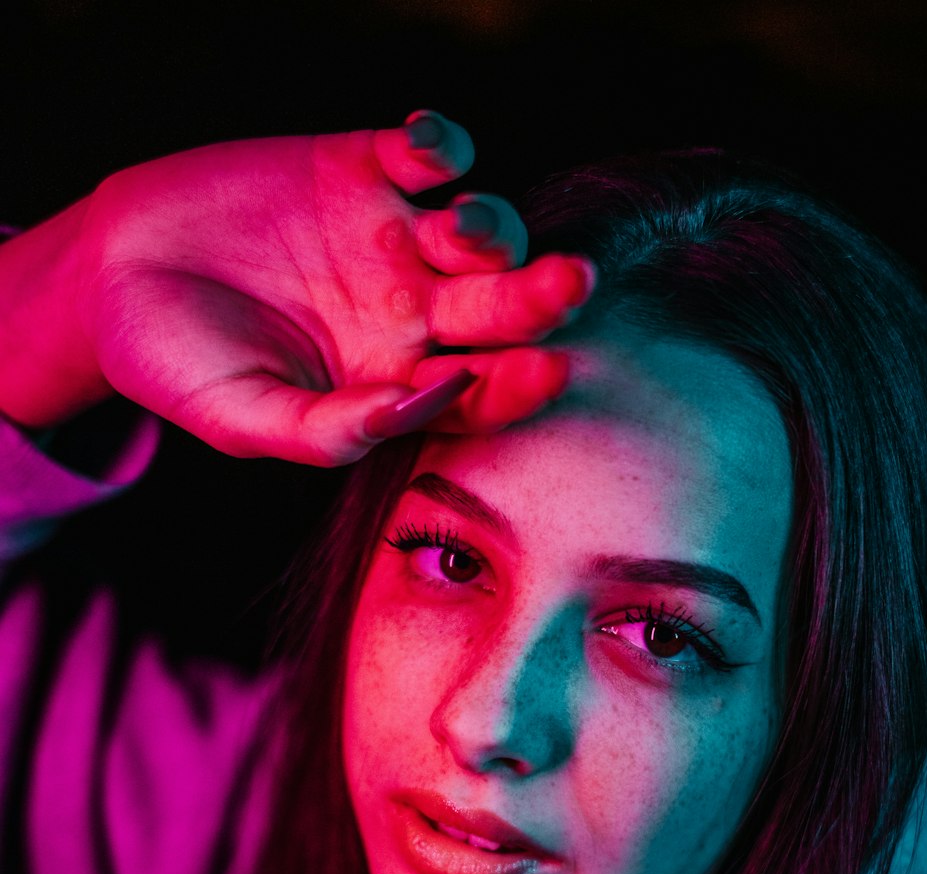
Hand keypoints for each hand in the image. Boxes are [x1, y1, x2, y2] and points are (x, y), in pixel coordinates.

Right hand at [69, 114, 594, 463]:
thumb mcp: (242, 418)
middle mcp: (413, 313)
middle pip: (502, 306)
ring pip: (479, 229)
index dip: (519, 383)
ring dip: (487, 225)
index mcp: (398, 382)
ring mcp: (393, 239)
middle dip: (539, 295)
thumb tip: (412, 409)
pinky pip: (424, 151)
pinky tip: (423, 150)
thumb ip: (327, 428)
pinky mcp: (360, 168)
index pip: (482, 390)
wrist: (111, 281)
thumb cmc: (181, 369)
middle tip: (567, 282)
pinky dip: (437, 144)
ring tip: (454, 229)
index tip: (548, 371)